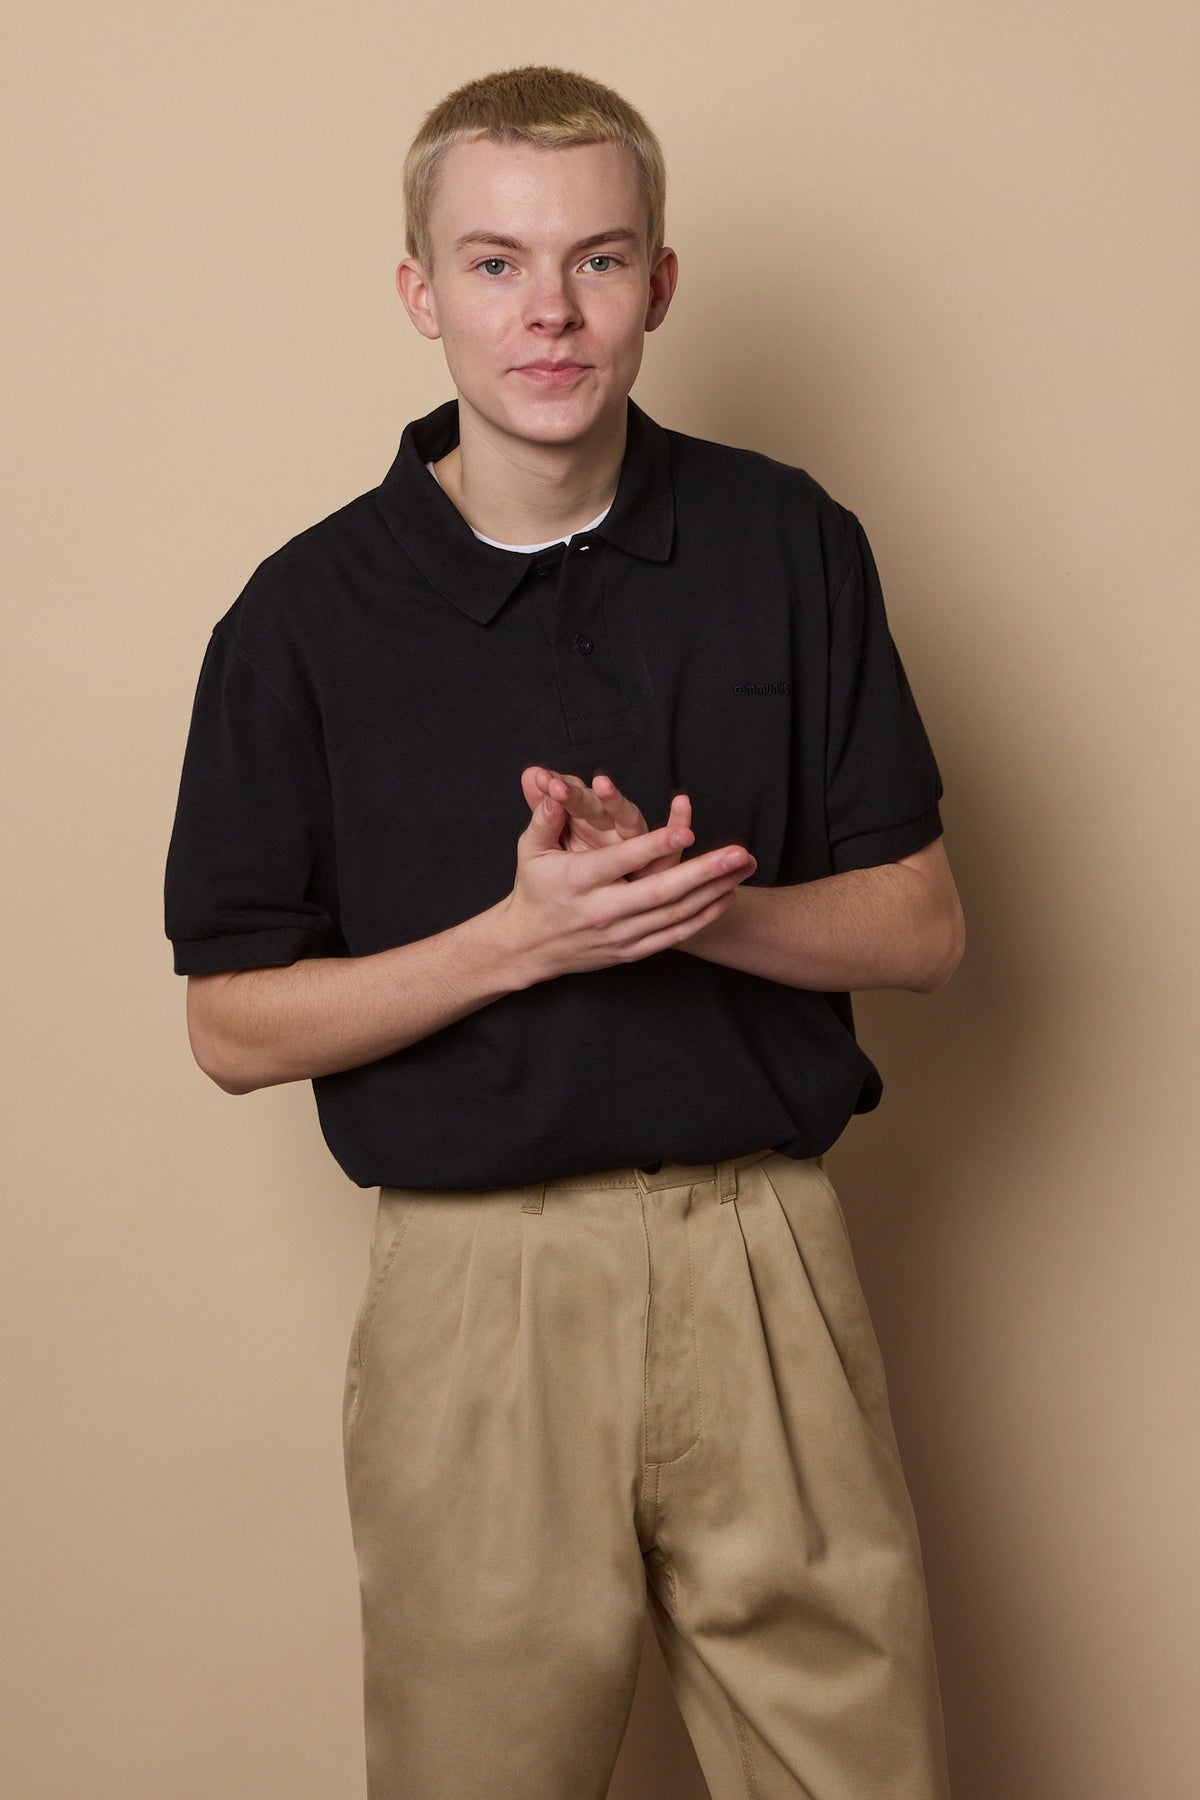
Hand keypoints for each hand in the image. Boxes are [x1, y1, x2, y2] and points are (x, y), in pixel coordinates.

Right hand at [502, 780, 756, 985]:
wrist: (528, 946)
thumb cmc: (534, 888)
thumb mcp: (530, 850)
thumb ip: (544, 819)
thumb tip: (554, 793)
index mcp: (579, 881)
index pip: (622, 861)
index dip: (655, 846)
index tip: (686, 832)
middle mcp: (602, 911)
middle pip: (661, 891)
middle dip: (705, 872)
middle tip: (740, 853)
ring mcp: (620, 935)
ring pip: (675, 915)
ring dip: (714, 891)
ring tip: (744, 869)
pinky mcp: (630, 951)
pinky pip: (673, 936)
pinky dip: (702, 917)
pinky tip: (725, 897)